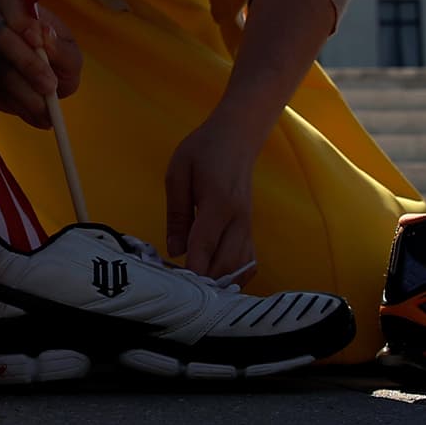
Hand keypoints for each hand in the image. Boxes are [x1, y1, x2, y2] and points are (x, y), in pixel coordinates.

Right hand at [0, 0, 80, 128]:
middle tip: (50, 86)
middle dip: (28, 64)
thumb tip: (44, 37)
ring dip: (25, 94)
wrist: (43, 79)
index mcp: (15, 10)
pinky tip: (39, 119)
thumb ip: (62, 48)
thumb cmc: (57, 58)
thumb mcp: (69, 52)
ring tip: (49, 113)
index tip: (37, 38)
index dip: (20, 20)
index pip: (8, 2)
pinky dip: (19, 109)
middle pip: (1, 39)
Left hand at [164, 118, 259, 278]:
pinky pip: (249, 261)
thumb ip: (177, 213)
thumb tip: (174, 250)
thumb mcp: (178, 174)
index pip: (205, 245)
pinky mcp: (251, 228)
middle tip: (181, 288)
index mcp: (218, 204)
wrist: (237, 136)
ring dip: (220, 281)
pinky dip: (235, 275)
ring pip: (241, 268)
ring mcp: (248, 226)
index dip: (192, 269)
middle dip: (204, 280)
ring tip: (196, 285)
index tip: (177, 285)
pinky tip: (217, 277)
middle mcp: (239, 220)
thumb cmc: (203, 150)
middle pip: (226, 264)